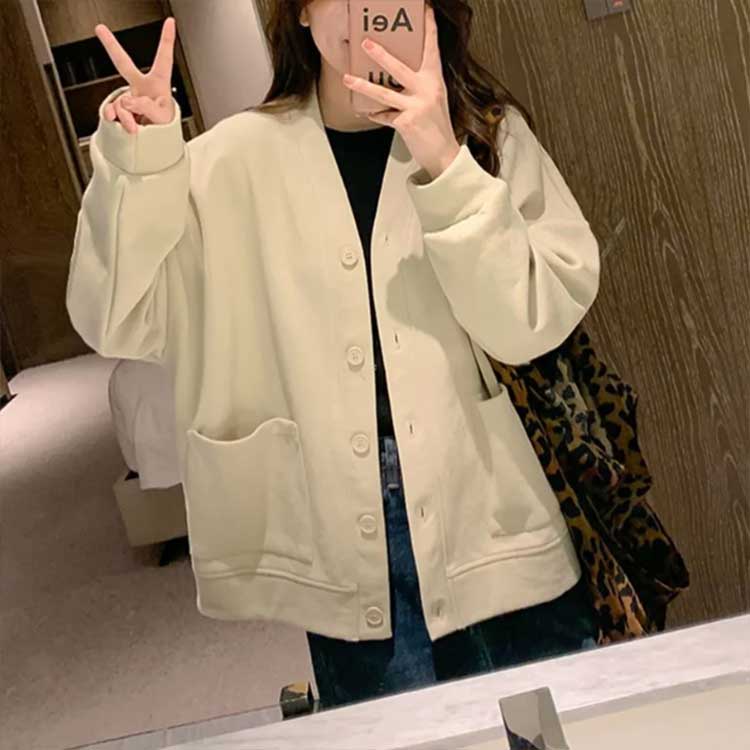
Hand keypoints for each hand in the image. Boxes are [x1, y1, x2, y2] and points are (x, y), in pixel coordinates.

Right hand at [94, 17, 176, 133]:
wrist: (158, 144)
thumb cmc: (166, 129)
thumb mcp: (162, 118)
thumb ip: (146, 107)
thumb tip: (128, 101)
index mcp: (158, 83)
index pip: (163, 58)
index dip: (166, 40)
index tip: (170, 22)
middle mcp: (142, 87)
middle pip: (123, 63)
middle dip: (111, 46)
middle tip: (100, 29)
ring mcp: (130, 98)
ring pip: (121, 101)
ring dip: (126, 116)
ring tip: (136, 127)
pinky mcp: (121, 110)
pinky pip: (112, 110)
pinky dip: (115, 118)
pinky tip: (119, 123)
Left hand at [342, 4, 460, 180]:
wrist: (444, 154)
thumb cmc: (436, 126)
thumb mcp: (433, 99)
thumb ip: (418, 84)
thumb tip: (394, 74)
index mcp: (435, 80)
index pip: (431, 49)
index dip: (428, 28)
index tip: (424, 10)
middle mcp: (427, 90)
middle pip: (399, 68)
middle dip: (380, 55)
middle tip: (365, 42)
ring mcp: (417, 106)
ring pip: (384, 93)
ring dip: (363, 86)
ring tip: (348, 78)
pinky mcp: (407, 123)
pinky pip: (384, 116)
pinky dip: (376, 114)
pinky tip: (369, 113)